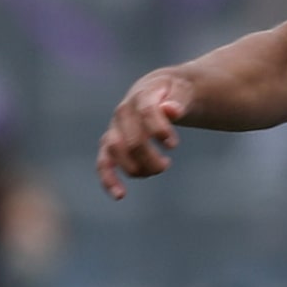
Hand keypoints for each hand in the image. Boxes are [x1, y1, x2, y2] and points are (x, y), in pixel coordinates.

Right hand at [98, 69, 191, 199]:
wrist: (158, 91)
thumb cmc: (174, 93)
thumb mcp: (182, 91)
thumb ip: (178, 101)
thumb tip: (172, 111)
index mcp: (141, 96)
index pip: (146, 112)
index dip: (159, 130)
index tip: (172, 145)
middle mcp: (123, 113)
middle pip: (132, 140)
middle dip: (151, 158)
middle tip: (167, 163)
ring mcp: (115, 129)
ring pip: (117, 153)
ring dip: (139, 168)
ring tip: (160, 167)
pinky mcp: (111, 145)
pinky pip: (104, 163)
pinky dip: (109, 179)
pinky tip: (120, 195)